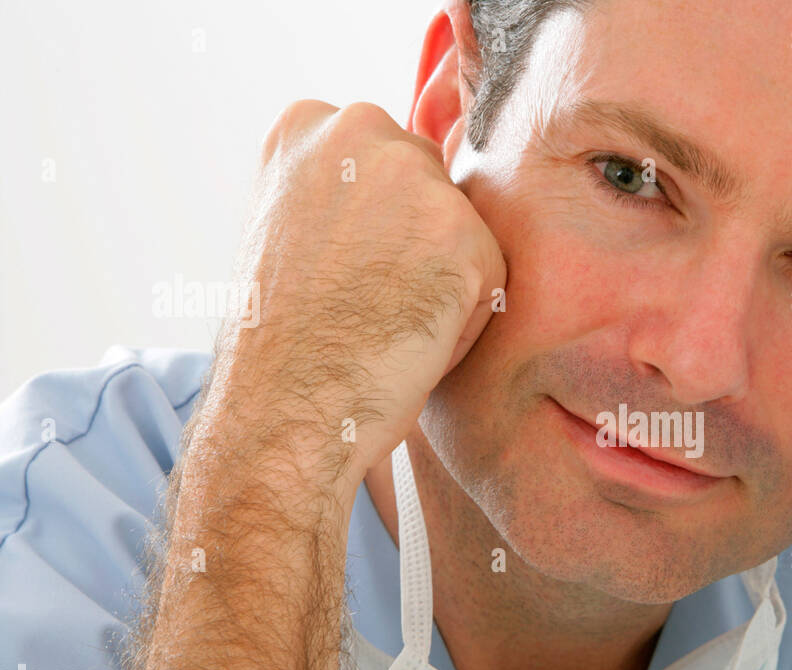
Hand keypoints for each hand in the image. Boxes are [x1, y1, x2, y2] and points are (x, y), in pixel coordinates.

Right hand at [208, 99, 506, 495]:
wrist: (283, 407)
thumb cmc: (283, 342)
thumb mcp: (291, 229)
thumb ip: (343, 194)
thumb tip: (403, 197)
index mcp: (307, 125)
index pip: (390, 161)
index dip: (377, 231)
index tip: (342, 276)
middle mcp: (361, 130)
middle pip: (435, 188)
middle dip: (419, 250)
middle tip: (367, 307)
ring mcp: (413, 177)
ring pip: (465, 236)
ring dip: (443, 287)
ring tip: (384, 327)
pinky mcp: (462, 232)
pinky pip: (492, 283)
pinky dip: (464, 327)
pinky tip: (410, 347)